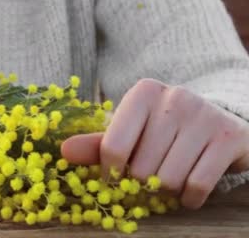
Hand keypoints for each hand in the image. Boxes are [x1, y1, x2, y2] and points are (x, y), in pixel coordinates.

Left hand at [61, 78, 248, 208]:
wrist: (219, 120)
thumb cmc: (163, 129)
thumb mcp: (131, 130)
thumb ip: (97, 143)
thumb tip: (63, 152)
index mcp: (143, 93)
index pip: (112, 147)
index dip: (110, 173)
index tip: (115, 178)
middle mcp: (174, 98)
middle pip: (141, 169)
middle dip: (142, 182)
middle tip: (150, 175)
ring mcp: (204, 116)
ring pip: (168, 179)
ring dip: (165, 191)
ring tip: (170, 177)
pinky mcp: (228, 137)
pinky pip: (198, 185)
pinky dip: (189, 198)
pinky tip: (189, 190)